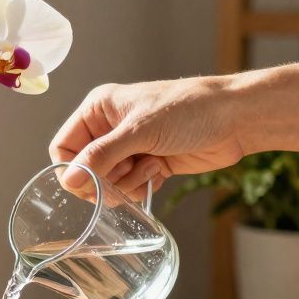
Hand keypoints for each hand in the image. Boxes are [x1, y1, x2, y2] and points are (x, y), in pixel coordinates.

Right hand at [49, 76, 246, 200]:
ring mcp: (128, 149)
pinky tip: (160, 171)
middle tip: (127, 172)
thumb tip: (69, 180)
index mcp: (98, 110)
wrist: (234, 120)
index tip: (89, 183)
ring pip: (107, 183)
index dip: (73, 169)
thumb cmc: (189, 110)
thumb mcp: (140, 131)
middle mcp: (109, 129)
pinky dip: (141, 187)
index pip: (63, 148)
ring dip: (127, 183)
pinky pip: (128, 189)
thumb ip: (102, 156)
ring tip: (152, 164)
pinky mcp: (147, 165)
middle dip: (105, 178)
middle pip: (84, 171)